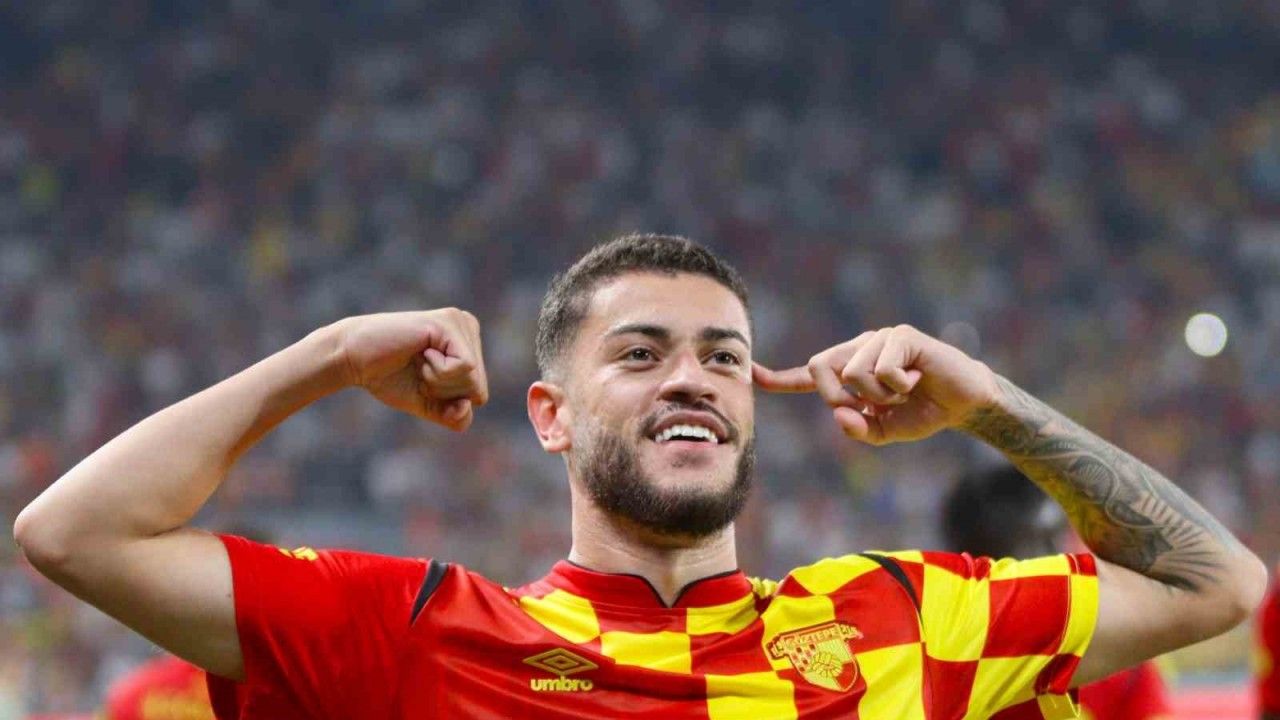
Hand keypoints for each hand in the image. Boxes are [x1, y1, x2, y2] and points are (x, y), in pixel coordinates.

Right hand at [333, 309, 488, 430]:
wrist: (353, 359)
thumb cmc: (389, 378)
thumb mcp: (428, 404)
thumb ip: (454, 415)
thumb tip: (468, 405)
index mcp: (469, 346)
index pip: (479, 395)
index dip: (447, 400)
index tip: (422, 379)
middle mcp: (469, 328)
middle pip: (478, 388)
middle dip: (443, 391)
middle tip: (418, 369)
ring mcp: (460, 322)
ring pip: (473, 378)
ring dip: (438, 381)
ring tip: (418, 360)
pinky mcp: (449, 323)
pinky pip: (464, 366)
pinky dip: (438, 372)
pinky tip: (421, 352)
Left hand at [753, 324, 998, 444]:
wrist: (963, 402)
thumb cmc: (922, 412)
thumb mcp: (884, 431)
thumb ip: (857, 429)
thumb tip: (839, 417)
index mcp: (850, 368)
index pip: (809, 375)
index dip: (781, 379)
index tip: (752, 376)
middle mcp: (859, 348)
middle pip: (820, 367)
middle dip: (837, 396)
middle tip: (872, 407)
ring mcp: (879, 338)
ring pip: (853, 373)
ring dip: (880, 395)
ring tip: (904, 391)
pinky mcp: (901, 336)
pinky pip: (881, 368)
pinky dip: (899, 384)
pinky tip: (917, 379)